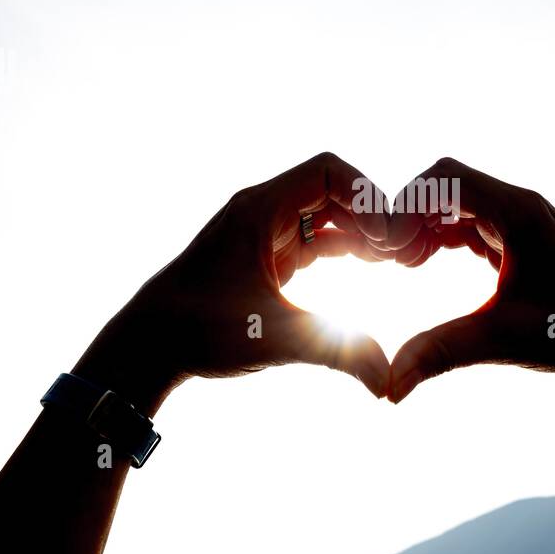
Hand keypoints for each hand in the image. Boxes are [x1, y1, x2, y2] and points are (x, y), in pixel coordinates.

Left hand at [74, 152, 394, 413]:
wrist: (147, 346)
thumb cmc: (198, 331)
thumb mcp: (276, 338)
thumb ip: (338, 352)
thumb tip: (388, 382)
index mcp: (260, 210)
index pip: (329, 171)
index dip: (368, 197)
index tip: (391, 238)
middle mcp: (262, 211)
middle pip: (333, 189)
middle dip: (373, 214)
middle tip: (407, 249)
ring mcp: (263, 231)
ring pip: (326, 214)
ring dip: (362, 231)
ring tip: (397, 259)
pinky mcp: (264, 254)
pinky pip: (315, 237)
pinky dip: (345, 247)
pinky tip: (372, 267)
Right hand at [384, 158, 554, 401]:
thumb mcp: (500, 340)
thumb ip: (440, 353)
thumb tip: (389, 388)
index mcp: (517, 213)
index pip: (445, 178)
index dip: (406, 204)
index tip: (387, 248)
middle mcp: (519, 205)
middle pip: (447, 183)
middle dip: (411, 213)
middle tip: (389, 257)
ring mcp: (521, 218)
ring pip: (457, 201)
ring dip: (425, 224)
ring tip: (403, 263)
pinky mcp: (521, 236)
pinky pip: (471, 219)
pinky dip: (443, 234)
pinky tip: (424, 263)